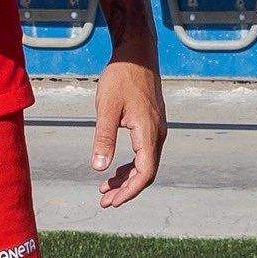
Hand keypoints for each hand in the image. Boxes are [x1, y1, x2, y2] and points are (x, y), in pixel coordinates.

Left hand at [90, 46, 165, 207]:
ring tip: (106, 191)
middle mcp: (157, 134)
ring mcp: (156, 129)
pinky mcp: (151, 124)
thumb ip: (103, 138)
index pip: (145, 172)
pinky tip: (114, 170)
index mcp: (148, 132)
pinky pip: (143, 153)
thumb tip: (99, 168)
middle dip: (126, 190)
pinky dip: (130, 165)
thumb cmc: (121, 78)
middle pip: (146, 172)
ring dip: (126, 179)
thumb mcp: (106, 108)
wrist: (137, 54)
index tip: (113, 202)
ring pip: (145, 163)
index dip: (130, 191)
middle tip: (105, 202)